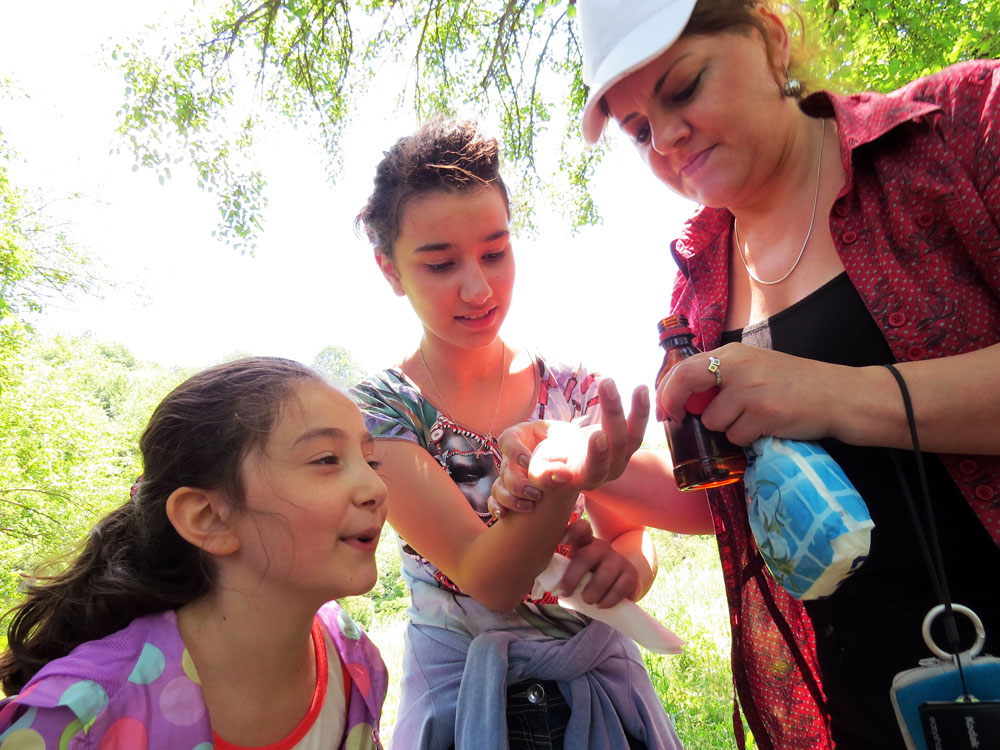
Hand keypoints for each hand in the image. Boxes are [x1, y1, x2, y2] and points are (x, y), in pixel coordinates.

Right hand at [488, 379, 648, 516]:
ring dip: (636, 410)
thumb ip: (544, 474)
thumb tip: (562, 475)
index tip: (597, 435)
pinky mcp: (628, 444)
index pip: (595, 468)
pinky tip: (643, 388)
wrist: (562, 462)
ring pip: (633, 436)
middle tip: (607, 385)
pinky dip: (642, 408)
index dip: (597, 454)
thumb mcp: (537, 470)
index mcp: (584, 478)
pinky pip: (638, 427)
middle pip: (617, 446)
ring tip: (638, 387)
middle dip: (613, 415)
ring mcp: (621, 458)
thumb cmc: (546, 463)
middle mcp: (608, 471)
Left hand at [553, 520, 639, 606]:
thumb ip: (562, 571)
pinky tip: (601, 605)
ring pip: (604, 574)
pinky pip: (620, 588)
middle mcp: (602, 547)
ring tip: (587, 601)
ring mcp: (618, 559)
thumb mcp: (575, 571)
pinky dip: (608, 600)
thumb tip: (544, 584)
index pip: (580, 529)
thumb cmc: (589, 578)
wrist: (619, 586)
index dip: (571, 532)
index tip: (562, 543)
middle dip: (573, 577)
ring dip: (592, 591)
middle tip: (565, 592)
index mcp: (585, 543)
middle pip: (586, 556)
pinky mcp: (631, 574)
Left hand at [655, 343, 842, 445]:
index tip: (665, 409)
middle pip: (685, 385)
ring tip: (752, 420)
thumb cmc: (795, 384)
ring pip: (712, 421)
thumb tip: (685, 400)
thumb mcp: (755, 367)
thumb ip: (723, 376)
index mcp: (732, 354)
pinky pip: (735, 436)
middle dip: (675, 406)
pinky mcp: (763, 414)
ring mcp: (750, 390)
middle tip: (678, 420)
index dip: (666, 391)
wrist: (839, 395)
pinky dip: (746, 439)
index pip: (683, 367)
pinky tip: (766, 428)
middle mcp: (738, 367)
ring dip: (726, 428)